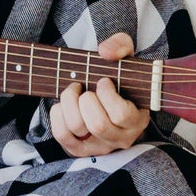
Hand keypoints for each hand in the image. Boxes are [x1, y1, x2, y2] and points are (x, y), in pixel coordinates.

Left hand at [50, 32, 147, 156]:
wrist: (106, 96)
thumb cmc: (117, 78)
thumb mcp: (125, 57)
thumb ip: (121, 46)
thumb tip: (105, 52)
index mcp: (137, 120)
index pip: (121, 114)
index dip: (107, 95)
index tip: (103, 81)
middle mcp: (120, 138)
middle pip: (97, 125)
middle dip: (85, 99)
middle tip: (85, 87)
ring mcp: (99, 146)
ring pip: (78, 129)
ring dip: (69, 103)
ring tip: (74, 91)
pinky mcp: (79, 149)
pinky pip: (62, 135)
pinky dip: (57, 115)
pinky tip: (64, 104)